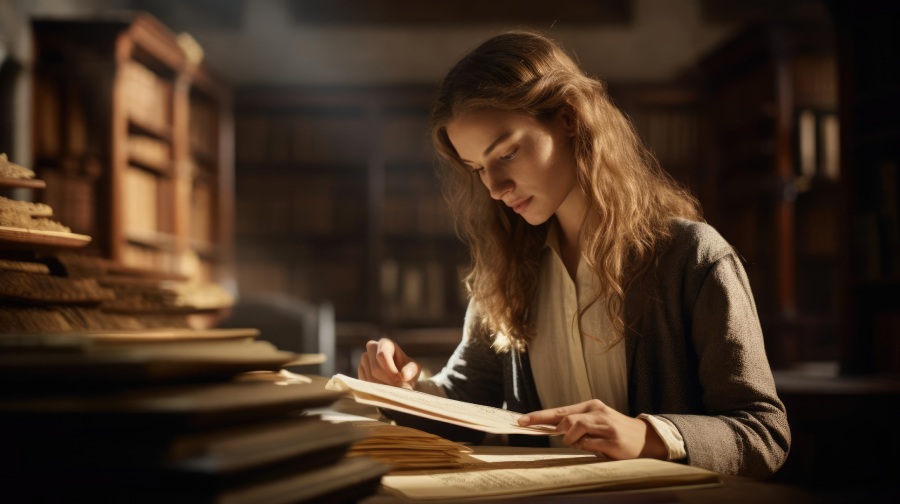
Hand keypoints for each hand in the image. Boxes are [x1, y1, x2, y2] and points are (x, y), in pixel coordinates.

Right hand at [357, 338, 420, 388]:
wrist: (399, 377)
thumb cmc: (407, 370)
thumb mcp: (414, 368)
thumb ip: (411, 370)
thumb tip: (404, 375)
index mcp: (385, 344)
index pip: (382, 355)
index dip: (390, 370)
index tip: (399, 380)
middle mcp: (372, 349)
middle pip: (375, 369)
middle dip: (387, 381)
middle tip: (398, 389)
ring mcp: (363, 360)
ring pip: (369, 378)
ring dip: (382, 387)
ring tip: (393, 391)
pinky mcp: (360, 371)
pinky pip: (365, 384)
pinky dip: (375, 390)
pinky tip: (384, 391)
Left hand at [518, 399, 666, 459]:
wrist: (644, 438)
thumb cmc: (614, 430)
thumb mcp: (595, 421)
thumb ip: (576, 423)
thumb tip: (551, 428)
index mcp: (590, 406)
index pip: (559, 411)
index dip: (539, 417)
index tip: (521, 421)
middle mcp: (597, 412)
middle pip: (565, 420)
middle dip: (560, 433)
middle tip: (567, 439)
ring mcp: (605, 426)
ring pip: (575, 431)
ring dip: (574, 441)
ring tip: (586, 443)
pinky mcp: (612, 440)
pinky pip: (589, 446)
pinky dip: (588, 449)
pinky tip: (598, 448)